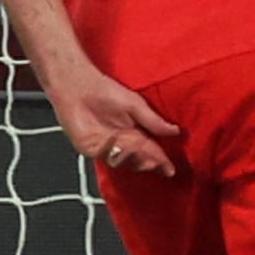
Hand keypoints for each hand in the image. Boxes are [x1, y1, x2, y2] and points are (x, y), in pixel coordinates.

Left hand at [41, 56, 178, 174]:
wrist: (78, 86)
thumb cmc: (104, 90)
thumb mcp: (134, 104)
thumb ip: (152, 121)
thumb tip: (175, 131)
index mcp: (135, 133)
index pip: (151, 151)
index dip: (161, 160)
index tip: (170, 169)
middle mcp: (122, 143)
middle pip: (138, 160)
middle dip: (147, 163)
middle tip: (154, 162)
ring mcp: (106, 147)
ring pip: (122, 161)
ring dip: (131, 158)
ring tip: (138, 149)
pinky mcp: (90, 148)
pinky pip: (104, 155)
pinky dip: (111, 150)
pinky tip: (116, 141)